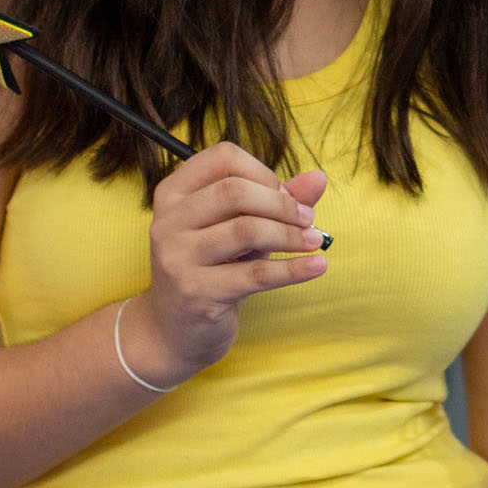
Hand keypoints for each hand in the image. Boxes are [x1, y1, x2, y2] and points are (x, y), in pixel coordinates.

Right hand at [124, 142, 329, 386]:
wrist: (173, 329)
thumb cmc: (212, 267)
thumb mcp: (238, 226)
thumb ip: (276, 198)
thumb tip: (320, 177)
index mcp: (173, 193)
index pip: (223, 157)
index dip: (262, 171)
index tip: (284, 193)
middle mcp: (168, 221)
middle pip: (235, 191)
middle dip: (282, 203)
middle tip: (309, 219)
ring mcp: (178, 258)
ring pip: (246, 230)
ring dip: (290, 235)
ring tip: (315, 241)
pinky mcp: (197, 293)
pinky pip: (255, 274)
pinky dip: (293, 269)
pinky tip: (318, 266)